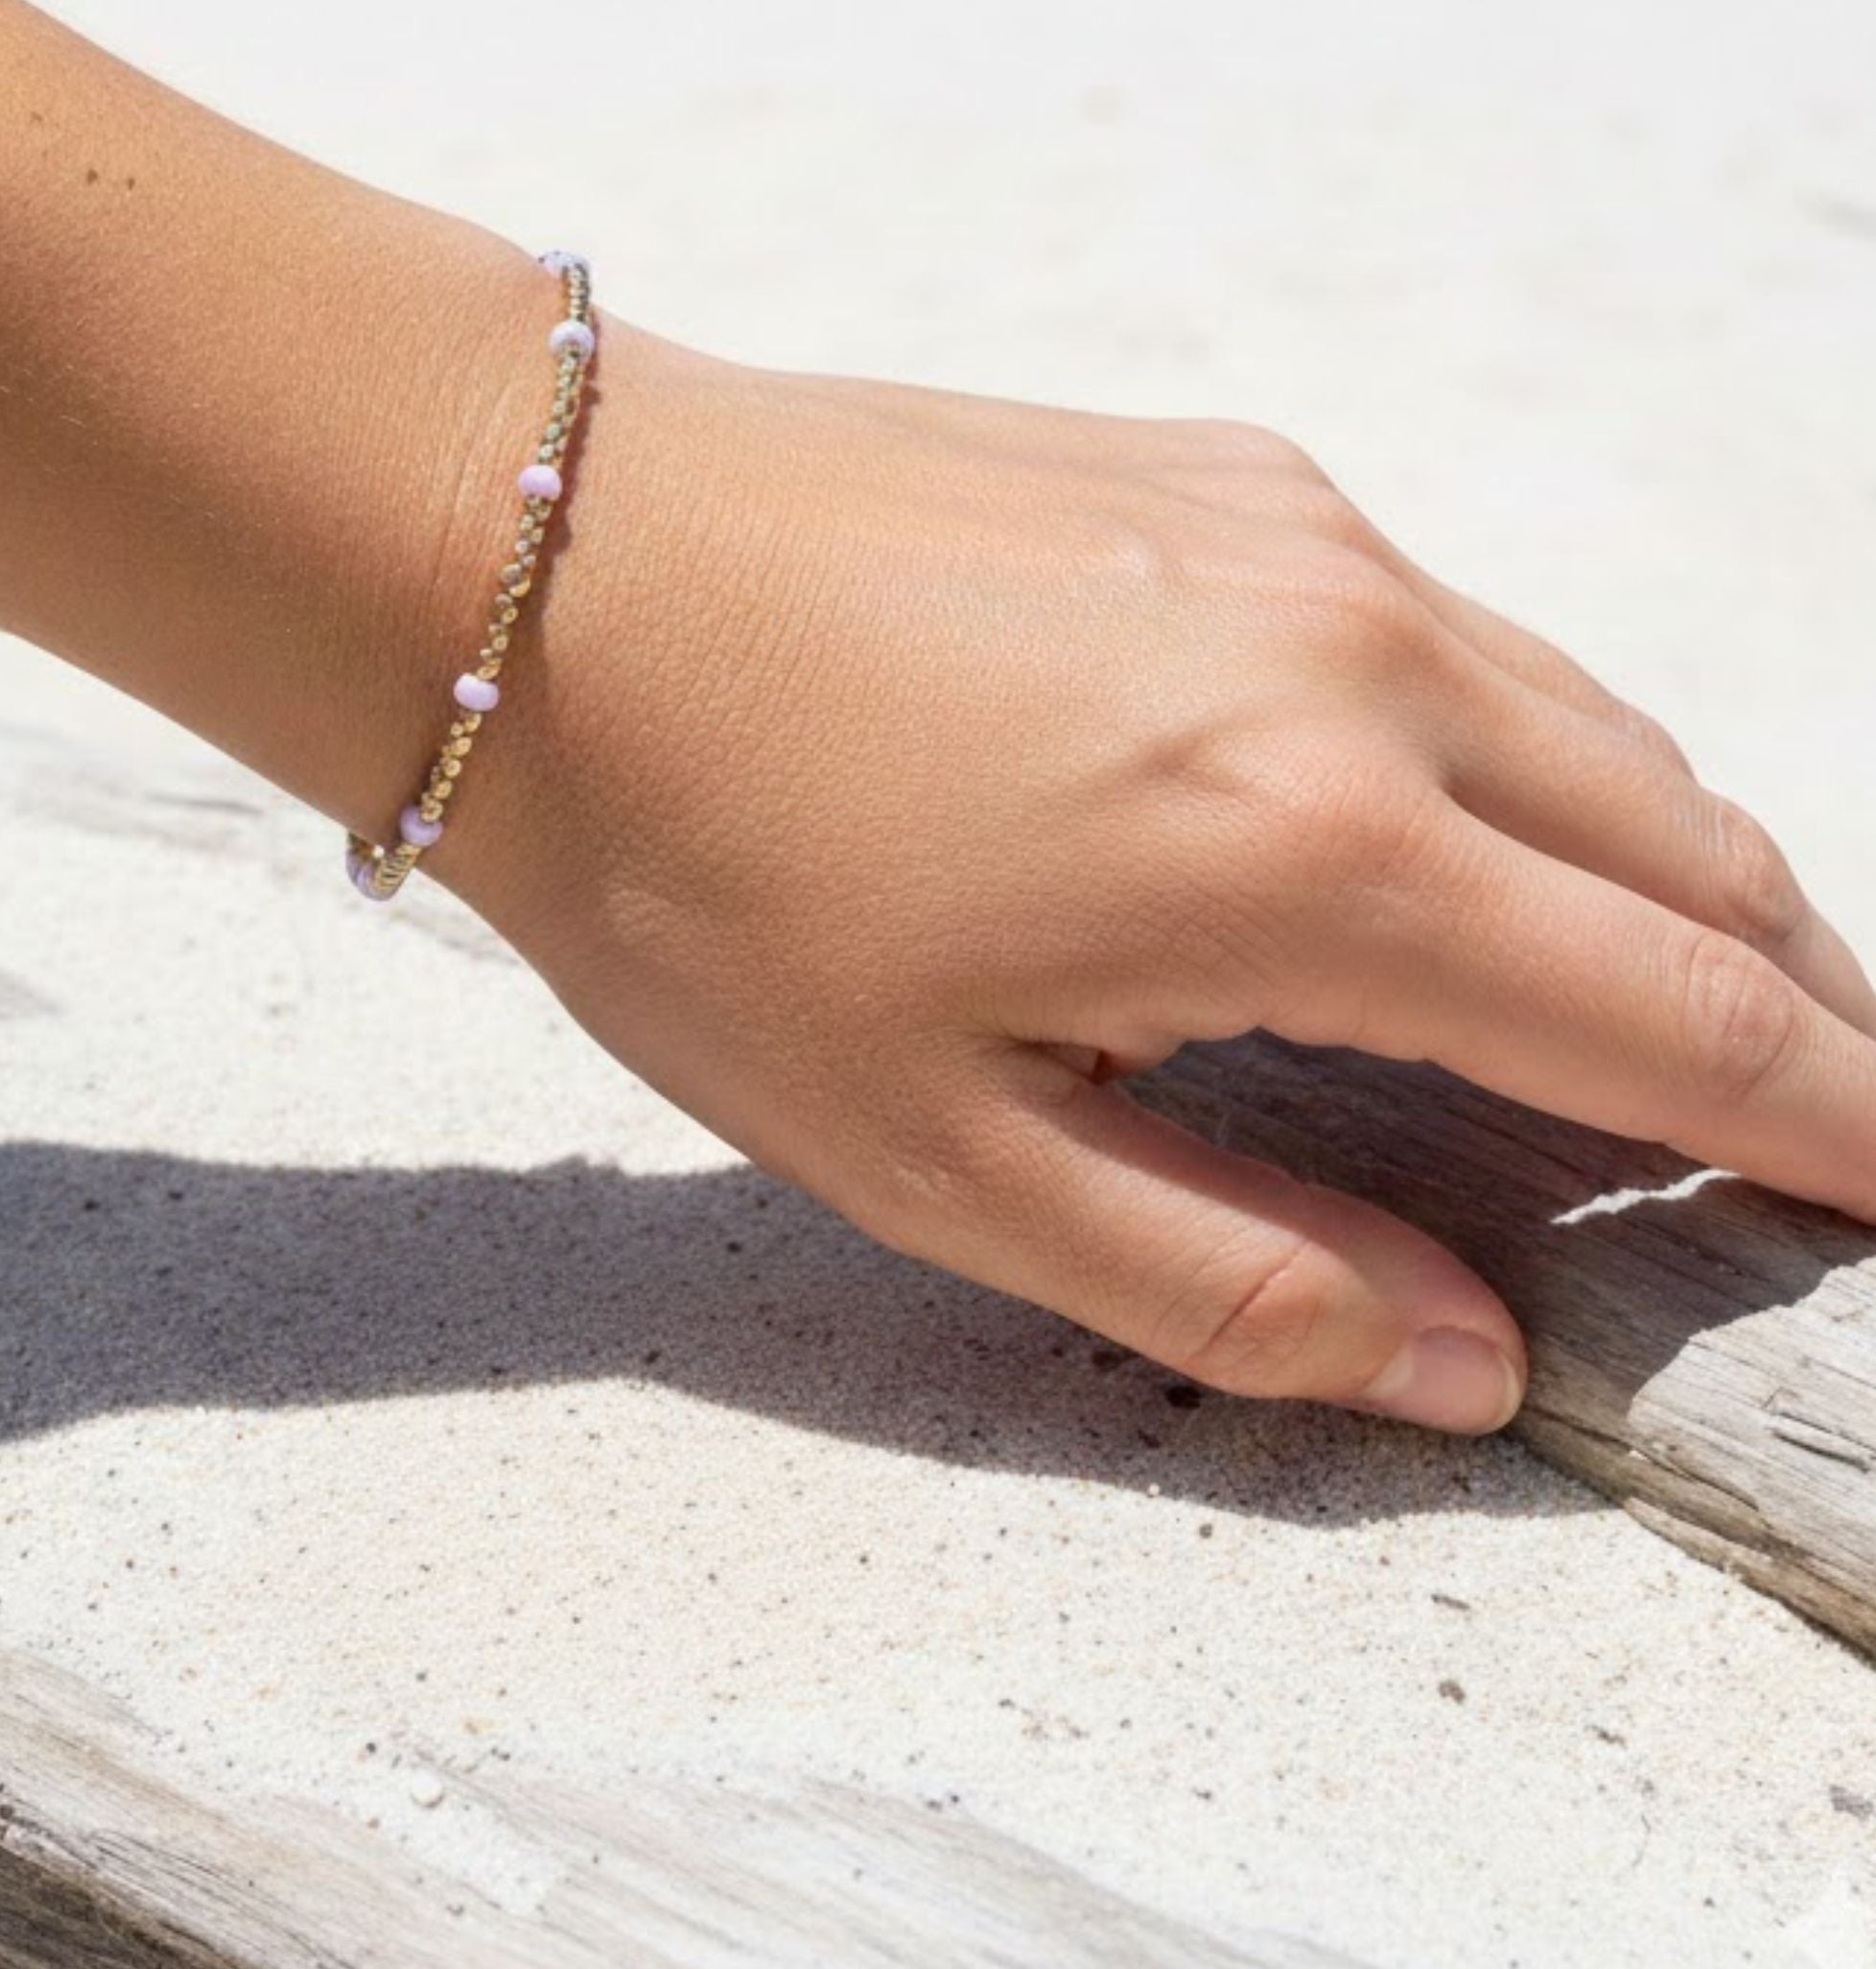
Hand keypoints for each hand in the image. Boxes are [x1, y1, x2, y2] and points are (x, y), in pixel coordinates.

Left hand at [451, 320, 1875, 1433]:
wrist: (554, 571)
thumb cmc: (704, 866)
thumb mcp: (936, 1148)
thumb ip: (1223, 1276)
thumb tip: (1458, 1362)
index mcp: (1309, 856)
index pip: (1676, 1019)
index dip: (1829, 1119)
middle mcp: (1362, 664)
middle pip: (1690, 852)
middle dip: (1783, 1000)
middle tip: (1793, 1118)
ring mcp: (1305, 537)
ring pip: (1588, 727)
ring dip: (1663, 871)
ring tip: (1654, 991)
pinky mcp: (1229, 473)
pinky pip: (1457, 632)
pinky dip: (1522, 752)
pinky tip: (1450, 822)